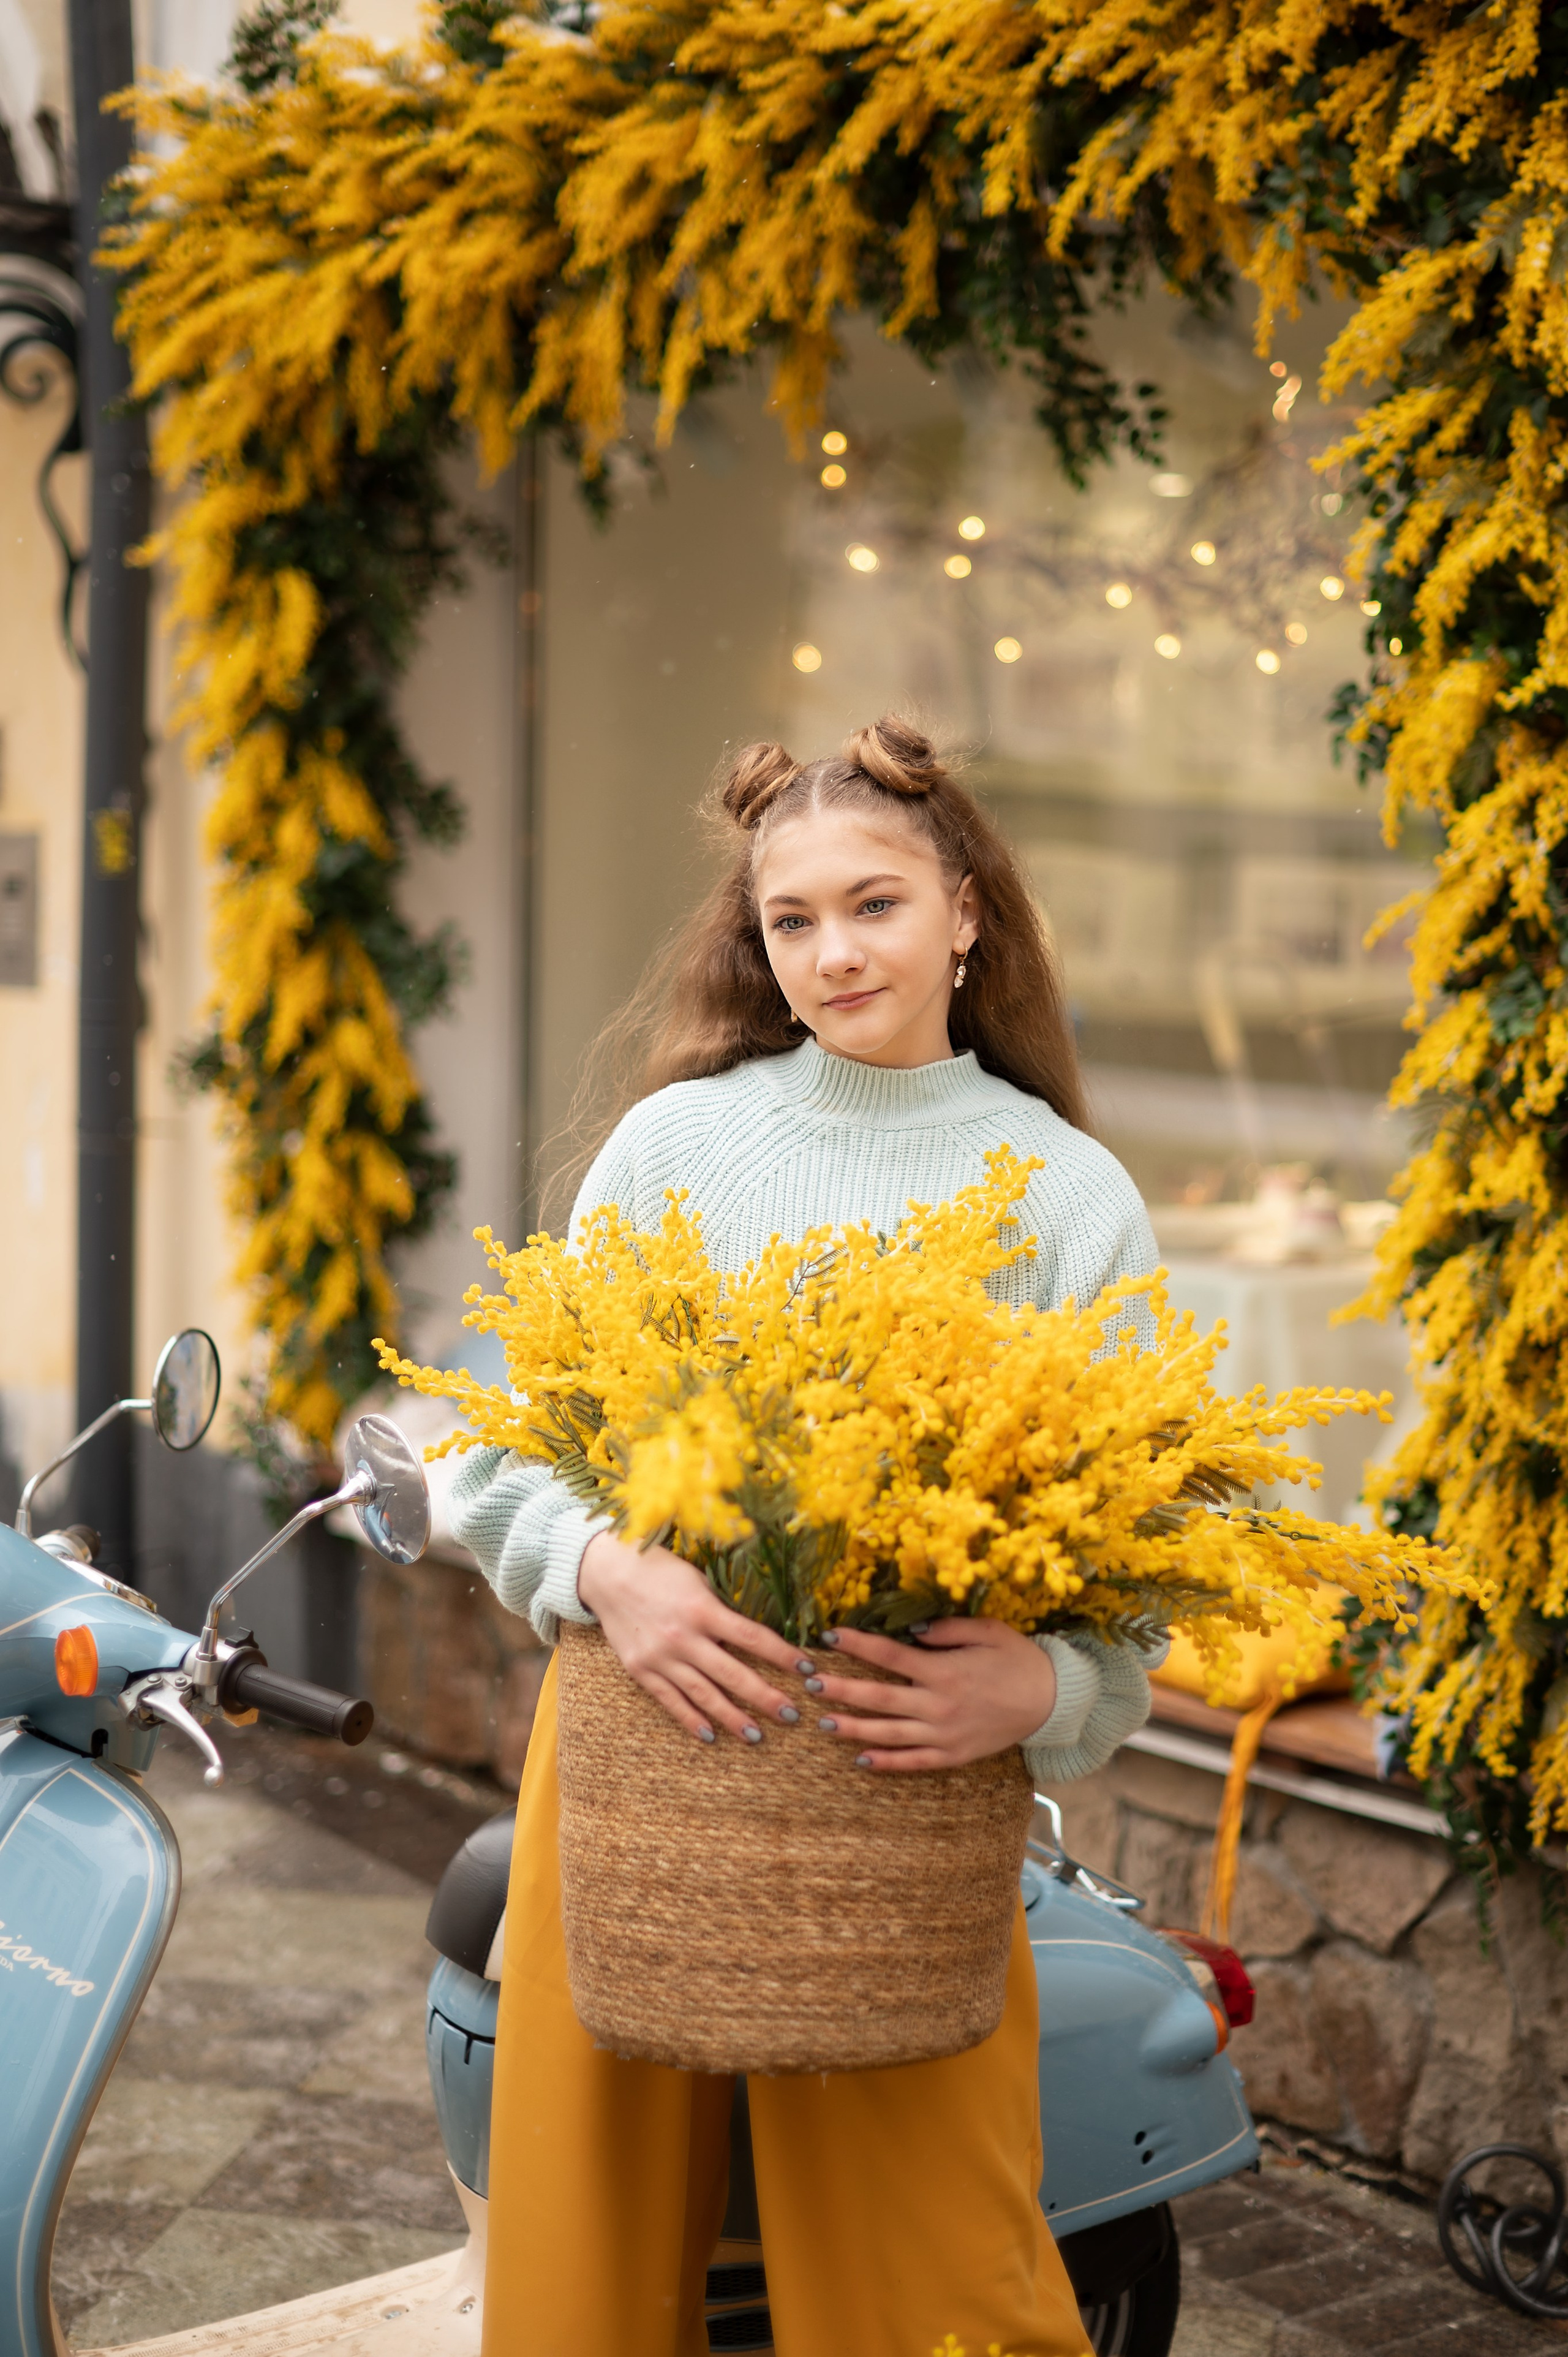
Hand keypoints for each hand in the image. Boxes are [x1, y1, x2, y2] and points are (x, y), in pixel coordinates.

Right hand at [577, 1531, 806, 1745]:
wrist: (607, 1574)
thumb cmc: (660, 1570)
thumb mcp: (698, 1580)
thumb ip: (723, 1609)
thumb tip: (757, 1635)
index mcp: (703, 1609)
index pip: (753, 1638)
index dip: (783, 1655)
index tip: (807, 1670)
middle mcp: (683, 1637)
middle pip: (733, 1674)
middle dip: (765, 1697)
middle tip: (791, 1716)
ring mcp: (661, 1657)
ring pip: (704, 1694)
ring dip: (732, 1717)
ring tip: (757, 1736)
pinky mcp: (641, 1670)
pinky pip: (670, 1700)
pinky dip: (690, 1720)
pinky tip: (710, 1735)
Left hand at [807, 1619, 1056, 1772]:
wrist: (1052, 1701)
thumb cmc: (1018, 1659)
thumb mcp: (987, 1631)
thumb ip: (945, 1629)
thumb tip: (909, 1631)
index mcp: (944, 1670)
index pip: (890, 1656)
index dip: (857, 1644)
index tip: (829, 1636)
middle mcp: (939, 1705)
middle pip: (879, 1697)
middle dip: (841, 1690)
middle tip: (809, 1683)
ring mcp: (944, 1734)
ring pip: (889, 1734)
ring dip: (853, 1728)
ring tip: (822, 1722)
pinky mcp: (953, 1755)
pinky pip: (913, 1762)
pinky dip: (886, 1763)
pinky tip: (860, 1760)